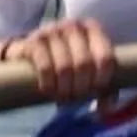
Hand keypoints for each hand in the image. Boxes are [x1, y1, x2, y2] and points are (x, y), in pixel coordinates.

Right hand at [0, 17, 116, 103]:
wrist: (30, 52)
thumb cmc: (67, 62)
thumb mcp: (88, 71)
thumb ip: (103, 89)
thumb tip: (106, 109)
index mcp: (93, 29)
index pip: (106, 58)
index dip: (101, 80)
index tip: (94, 92)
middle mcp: (73, 27)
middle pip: (84, 65)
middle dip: (81, 88)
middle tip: (75, 98)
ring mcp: (52, 31)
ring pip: (65, 67)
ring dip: (64, 89)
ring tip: (63, 97)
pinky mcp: (34, 41)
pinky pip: (45, 67)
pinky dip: (48, 84)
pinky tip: (48, 90)